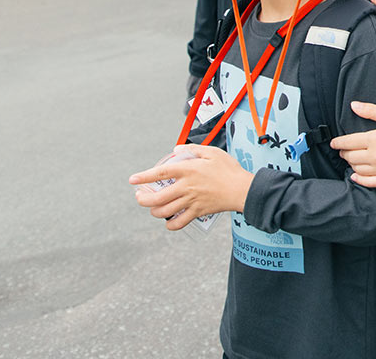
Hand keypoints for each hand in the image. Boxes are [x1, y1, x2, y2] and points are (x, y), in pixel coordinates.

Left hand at [129, 144, 252, 229]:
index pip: (160, 173)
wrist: (243, 190)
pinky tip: (168, 222)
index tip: (132, 180)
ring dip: (154, 212)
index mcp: (188, 170)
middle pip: (157, 198)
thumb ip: (191, 150)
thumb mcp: (212, 152)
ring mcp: (191, 201)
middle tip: (140, 196)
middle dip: (143, 199)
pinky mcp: (198, 212)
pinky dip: (171, 225)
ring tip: (152, 208)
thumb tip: (175, 151)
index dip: (144, 177)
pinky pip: (179, 223)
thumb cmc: (229, 169)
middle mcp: (186, 187)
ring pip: (165, 212)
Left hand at [330, 102, 375, 187]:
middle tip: (342, 150)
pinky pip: (368, 182)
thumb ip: (371, 111)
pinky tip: (354, 176)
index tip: (333, 143)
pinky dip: (359, 179)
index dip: (338, 142)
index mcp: (375, 139)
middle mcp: (375, 157)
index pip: (349, 142)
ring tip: (350, 159)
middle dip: (344, 152)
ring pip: (357, 169)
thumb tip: (353, 105)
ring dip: (351, 163)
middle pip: (351, 156)